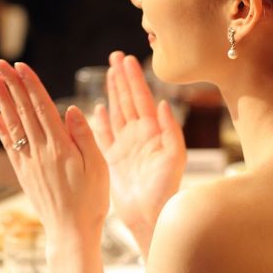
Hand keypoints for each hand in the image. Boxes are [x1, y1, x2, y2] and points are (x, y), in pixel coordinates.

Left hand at [0, 60, 109, 247]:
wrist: (71, 232)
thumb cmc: (91, 200)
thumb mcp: (99, 167)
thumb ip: (84, 137)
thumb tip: (70, 109)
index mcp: (61, 148)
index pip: (43, 108)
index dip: (31, 85)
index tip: (21, 66)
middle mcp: (40, 152)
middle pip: (23, 111)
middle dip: (12, 85)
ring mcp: (29, 163)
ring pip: (13, 125)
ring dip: (2, 100)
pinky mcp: (24, 173)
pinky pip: (9, 146)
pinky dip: (0, 128)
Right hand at [93, 53, 185, 247]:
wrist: (150, 216)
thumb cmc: (166, 189)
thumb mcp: (174, 158)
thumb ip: (171, 131)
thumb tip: (163, 104)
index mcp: (152, 132)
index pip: (141, 98)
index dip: (134, 79)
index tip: (127, 60)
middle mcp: (138, 135)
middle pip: (128, 99)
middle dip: (122, 78)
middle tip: (115, 56)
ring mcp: (125, 146)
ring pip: (116, 112)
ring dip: (112, 92)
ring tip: (108, 73)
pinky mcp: (112, 159)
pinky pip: (104, 134)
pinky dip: (100, 121)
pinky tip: (98, 108)